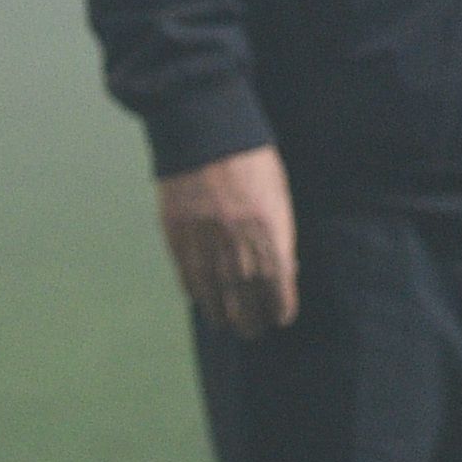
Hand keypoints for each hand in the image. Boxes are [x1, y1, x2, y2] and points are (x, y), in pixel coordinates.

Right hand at [156, 145, 299, 336]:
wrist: (205, 130)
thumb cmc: (251, 158)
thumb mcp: (278, 192)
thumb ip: (280, 232)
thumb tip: (284, 268)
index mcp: (269, 226)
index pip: (278, 281)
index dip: (281, 304)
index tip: (282, 318)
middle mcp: (236, 238)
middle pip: (245, 293)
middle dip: (251, 318)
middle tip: (254, 332)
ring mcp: (204, 237)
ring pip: (214, 290)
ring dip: (222, 313)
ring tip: (228, 326)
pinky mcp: (177, 231)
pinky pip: (187, 272)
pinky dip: (196, 291)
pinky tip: (202, 302)